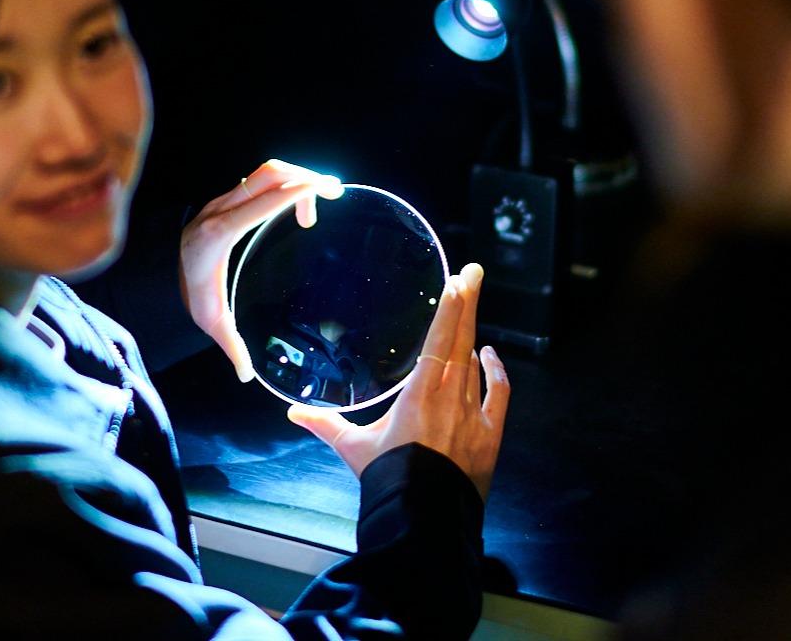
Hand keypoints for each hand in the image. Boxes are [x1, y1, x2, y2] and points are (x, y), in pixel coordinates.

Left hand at [180, 159, 343, 380]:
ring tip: (313, 208)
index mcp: (221, 232)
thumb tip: (247, 375)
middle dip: (304, 177)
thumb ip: (231, 346)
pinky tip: (294, 205)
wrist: (153, 272)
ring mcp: (221, 200)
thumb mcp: (209, 320)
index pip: (265, 200)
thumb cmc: (184, 294)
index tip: (326, 190)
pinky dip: (281, 185)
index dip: (297, 191)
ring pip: (264, 173)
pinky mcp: (224, 200)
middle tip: (332, 193)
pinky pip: (258, 182)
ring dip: (294, 180)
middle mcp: (221, 209)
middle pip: (269, 175)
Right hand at [286, 262, 509, 498]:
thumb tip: (293, 413)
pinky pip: (497, 393)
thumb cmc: (388, 481)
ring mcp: (473, 415)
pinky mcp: (489, 434)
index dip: (450, 308)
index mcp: (419, 394)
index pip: (439, 340)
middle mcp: (450, 397)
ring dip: (473, 332)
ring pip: (476, 362)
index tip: (459, 279)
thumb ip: (326, 425)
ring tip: (470, 305)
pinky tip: (490, 355)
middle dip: (467, 303)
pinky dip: (496, 372)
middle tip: (474, 271)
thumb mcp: (354, 449)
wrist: (424, 520)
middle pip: (462, 340)